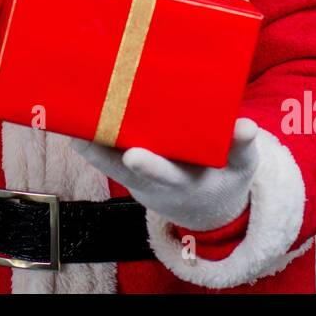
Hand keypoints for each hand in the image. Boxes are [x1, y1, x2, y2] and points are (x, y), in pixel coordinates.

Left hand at [69, 118, 260, 232]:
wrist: (204, 203)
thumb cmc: (223, 176)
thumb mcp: (241, 166)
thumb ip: (242, 147)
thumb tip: (246, 127)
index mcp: (183, 182)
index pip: (165, 176)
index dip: (149, 167)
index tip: (135, 155)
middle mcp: (152, 180)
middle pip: (123, 169)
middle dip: (105, 152)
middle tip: (85, 134)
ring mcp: (134, 175)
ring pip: (105, 159)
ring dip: (88, 141)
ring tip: (68, 115)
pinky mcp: (123, 165)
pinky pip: (101, 152)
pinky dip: (87, 137)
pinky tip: (71, 112)